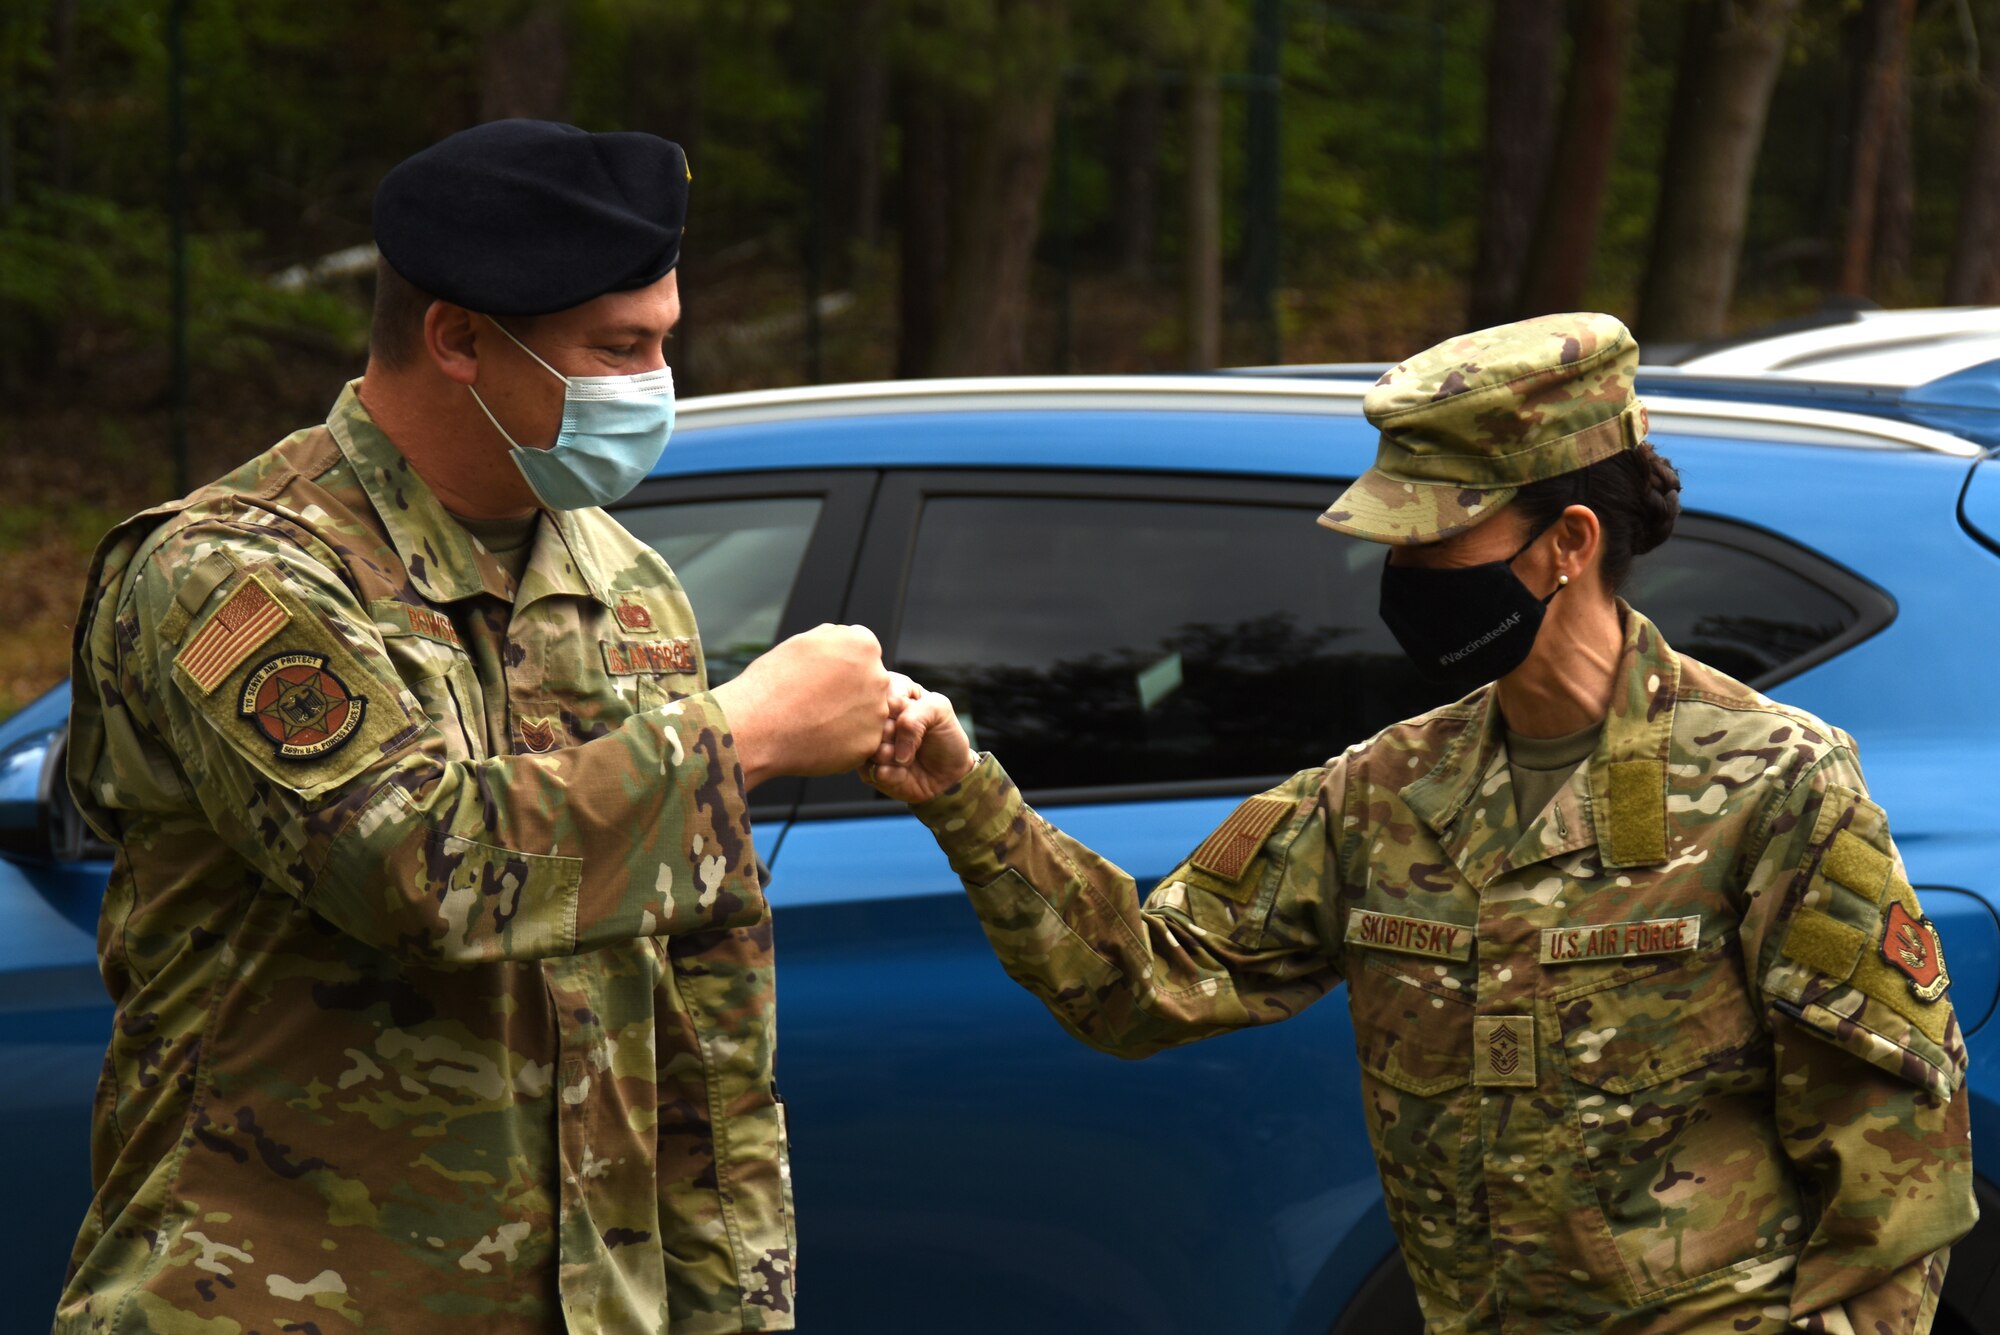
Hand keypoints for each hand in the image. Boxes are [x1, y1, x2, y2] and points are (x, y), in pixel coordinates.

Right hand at [711, 624, 891, 789]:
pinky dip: (842, 742)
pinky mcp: (868, 744)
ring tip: (813, 721)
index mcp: (864, 645)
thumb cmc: (772, 683)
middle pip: (869, 682)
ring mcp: (876, 713)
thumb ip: (837, 639)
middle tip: (814, 702)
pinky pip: (860, 741)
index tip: (817, 677)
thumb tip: (851, 641)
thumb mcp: (804, 641)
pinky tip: (817, 739)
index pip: (863, 652)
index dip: (838, 665)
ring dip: (847, 717)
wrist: (754, 727)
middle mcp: (878, 676)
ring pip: (866, 713)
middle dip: (848, 691)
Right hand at [861, 679, 978, 803]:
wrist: (950, 772)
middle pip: (872, 723)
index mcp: (889, 691)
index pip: (879, 694)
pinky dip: (894, 774)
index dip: (901, 712)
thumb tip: (891, 750)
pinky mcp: (867, 770)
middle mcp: (873, 716)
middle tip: (915, 740)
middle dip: (898, 736)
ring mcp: (868, 743)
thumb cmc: (944, 735)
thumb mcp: (939, 710)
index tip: (919, 718)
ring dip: (895, 757)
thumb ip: (913, 716)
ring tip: (908, 756)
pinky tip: (903, 771)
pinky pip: (873, 771)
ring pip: (870, 748)